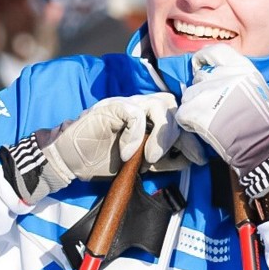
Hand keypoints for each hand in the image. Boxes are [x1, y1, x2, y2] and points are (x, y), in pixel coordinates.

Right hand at [1, 92, 203, 203]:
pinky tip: (128, 154)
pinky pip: (134, 113)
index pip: (177, 116)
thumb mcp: (138, 164)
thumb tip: (188, 161)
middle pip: (173, 106)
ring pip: (158, 105)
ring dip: (162, 135)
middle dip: (183, 134)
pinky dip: (136, 136)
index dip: (192, 136)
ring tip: (152, 158)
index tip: (199, 159)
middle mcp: (139, 105)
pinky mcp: (110, 107)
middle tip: (185, 157)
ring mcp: (124, 104)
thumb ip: (162, 161)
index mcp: (147, 117)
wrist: (69, 161)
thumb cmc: (100, 160)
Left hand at [175, 43, 268, 197]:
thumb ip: (235, 76)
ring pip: (188, 95)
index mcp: (239, 66)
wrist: (261, 144)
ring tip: (210, 119)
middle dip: (202, 89)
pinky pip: (182, 113)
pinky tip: (203, 128)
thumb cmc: (264, 121)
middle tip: (213, 105)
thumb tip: (216, 76)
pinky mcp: (193, 110)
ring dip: (194, 106)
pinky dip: (189, 122)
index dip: (204, 59)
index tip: (202, 67)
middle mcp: (221, 74)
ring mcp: (205, 92)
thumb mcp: (256, 86)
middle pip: (199, 76)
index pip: (213, 51)